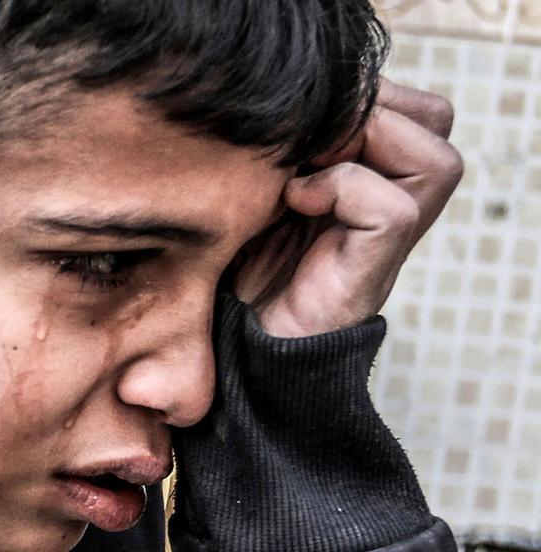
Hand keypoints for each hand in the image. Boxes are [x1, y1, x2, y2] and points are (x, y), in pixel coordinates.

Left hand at [233, 78, 463, 336]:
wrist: (235, 338)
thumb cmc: (238, 259)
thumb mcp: (261, 185)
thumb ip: (293, 144)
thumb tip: (300, 98)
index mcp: (369, 176)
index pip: (410, 107)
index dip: (367, 93)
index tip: (303, 118)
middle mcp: (391, 202)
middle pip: (435, 122)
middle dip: (371, 110)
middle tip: (310, 138)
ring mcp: (387, 239)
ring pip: (436, 161)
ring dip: (366, 145)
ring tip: (306, 165)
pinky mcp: (372, 270)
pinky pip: (393, 208)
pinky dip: (343, 189)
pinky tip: (296, 200)